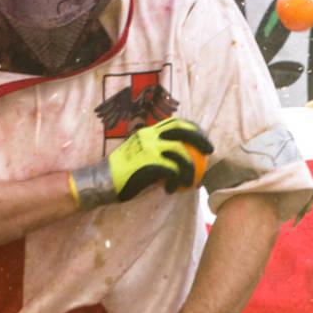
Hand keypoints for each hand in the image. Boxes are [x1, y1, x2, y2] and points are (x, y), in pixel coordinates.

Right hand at [70, 118, 214, 209]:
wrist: (102, 181)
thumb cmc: (124, 173)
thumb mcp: (142, 156)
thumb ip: (160, 153)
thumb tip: (182, 159)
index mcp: (148, 131)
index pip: (176, 122)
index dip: (194, 129)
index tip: (204, 141)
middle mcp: (149, 136)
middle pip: (182, 131)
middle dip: (200, 139)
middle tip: (209, 152)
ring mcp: (148, 149)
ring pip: (180, 154)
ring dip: (189, 170)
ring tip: (189, 183)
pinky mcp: (147, 164)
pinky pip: (171, 171)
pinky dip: (175, 182)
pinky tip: (171, 190)